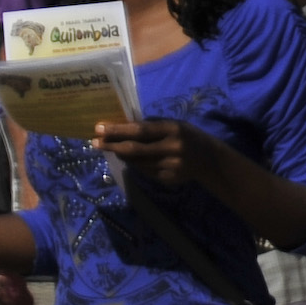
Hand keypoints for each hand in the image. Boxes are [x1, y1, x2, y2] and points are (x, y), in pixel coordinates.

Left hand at [94, 117, 219, 187]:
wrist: (211, 160)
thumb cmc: (189, 137)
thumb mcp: (175, 125)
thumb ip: (153, 126)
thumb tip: (122, 127)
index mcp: (174, 129)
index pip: (140, 130)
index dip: (117, 130)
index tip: (99, 128)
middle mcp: (172, 148)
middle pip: (134, 149)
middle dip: (112, 145)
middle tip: (94, 143)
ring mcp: (170, 166)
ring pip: (136, 162)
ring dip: (122, 155)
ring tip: (113, 149)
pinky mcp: (168, 179)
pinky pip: (144, 171)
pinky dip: (135, 164)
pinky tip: (134, 159)